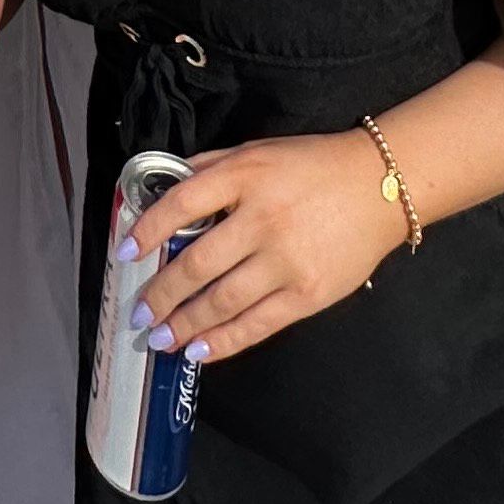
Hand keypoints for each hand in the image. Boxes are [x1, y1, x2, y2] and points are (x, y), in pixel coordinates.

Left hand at [121, 133, 403, 359]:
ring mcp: (285, 260)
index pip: (181, 204)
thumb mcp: (256, 152)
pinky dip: (224, 341)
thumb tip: (164, 189)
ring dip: (184, 324)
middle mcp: (262, 218)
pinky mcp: (308, 294)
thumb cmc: (312, 166)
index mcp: (244, 176)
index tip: (124, 253)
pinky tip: (200, 350)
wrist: (379, 187)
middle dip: (160, 294)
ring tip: (160, 339)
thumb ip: (211, 168)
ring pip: (222, 301)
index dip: (147, 230)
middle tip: (138, 313)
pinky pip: (257, 324)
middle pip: (196, 264)